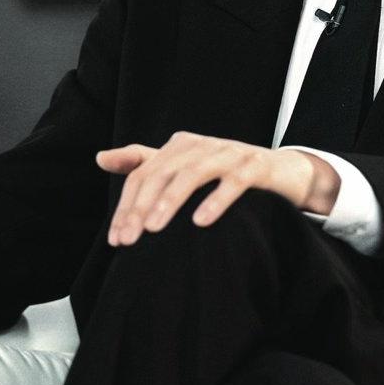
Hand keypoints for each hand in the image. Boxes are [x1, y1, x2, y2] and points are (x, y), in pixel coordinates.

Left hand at [96, 132, 340, 246]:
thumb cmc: (226, 173)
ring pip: (193, 173)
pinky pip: (233, 181)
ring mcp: (230, 152)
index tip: (116, 239)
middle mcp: (202, 145)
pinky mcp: (255, 166)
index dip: (126, 205)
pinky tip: (201, 221)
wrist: (282, 172)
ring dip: (170, 200)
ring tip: (154, 228)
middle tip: (128, 239)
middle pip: (162, 172)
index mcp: (181, 145)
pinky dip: (216, 199)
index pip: (143, 174)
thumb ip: (144, 162)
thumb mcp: (183, 166)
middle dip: (141, 206)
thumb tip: (100, 158)